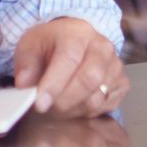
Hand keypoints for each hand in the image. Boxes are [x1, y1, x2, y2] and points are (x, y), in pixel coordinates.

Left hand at [11, 17, 127, 117]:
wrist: (76, 38)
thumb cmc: (53, 43)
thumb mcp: (31, 45)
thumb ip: (26, 64)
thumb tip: (25, 85)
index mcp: (78, 34)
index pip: (69, 60)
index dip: (54, 84)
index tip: (39, 103)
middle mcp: (102, 48)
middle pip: (89, 80)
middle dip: (64, 101)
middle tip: (47, 107)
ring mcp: (115, 66)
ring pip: (96, 98)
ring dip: (72, 110)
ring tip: (58, 104)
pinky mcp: (122, 84)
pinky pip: (105, 107)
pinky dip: (86, 112)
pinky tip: (74, 103)